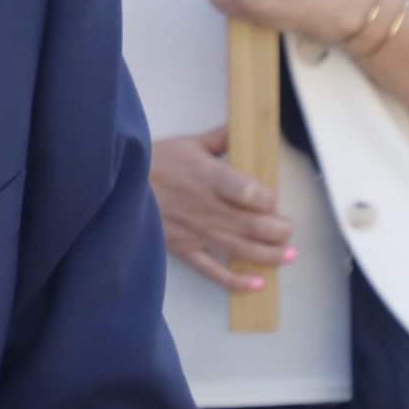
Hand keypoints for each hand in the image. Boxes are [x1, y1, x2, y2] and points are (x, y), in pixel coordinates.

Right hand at [151, 125, 289, 292]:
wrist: (119, 186)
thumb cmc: (155, 162)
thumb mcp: (189, 143)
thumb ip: (221, 138)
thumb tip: (245, 125)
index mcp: (208, 177)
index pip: (244, 191)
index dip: (265, 200)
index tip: (276, 202)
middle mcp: (206, 208)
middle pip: (249, 225)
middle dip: (276, 231)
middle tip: (288, 231)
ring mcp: (197, 232)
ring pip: (238, 249)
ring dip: (267, 255)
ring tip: (288, 256)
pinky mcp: (186, 250)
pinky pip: (213, 271)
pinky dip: (235, 281)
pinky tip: (257, 283)